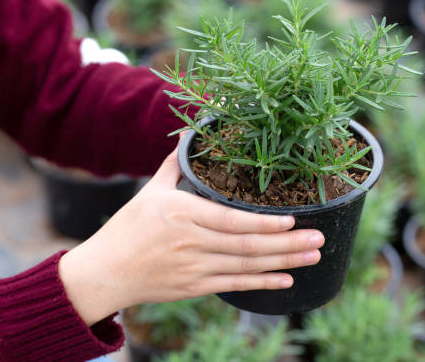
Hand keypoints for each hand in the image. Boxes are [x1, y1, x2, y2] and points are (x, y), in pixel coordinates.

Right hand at [58, 147, 324, 326]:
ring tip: (313, 256)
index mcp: (182, 214)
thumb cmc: (128, 228)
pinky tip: (286, 280)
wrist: (105, 272)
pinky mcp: (195, 288)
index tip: (292, 220)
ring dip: (283, 262)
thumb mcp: (150, 192)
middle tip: (319, 239)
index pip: (231, 220)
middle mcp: (192, 243)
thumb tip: (189, 136)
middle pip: (247, 245)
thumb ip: (174, 166)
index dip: (264, 223)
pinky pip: (235, 286)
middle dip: (287, 243)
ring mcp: (195, 269)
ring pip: (247, 266)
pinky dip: (262, 284)